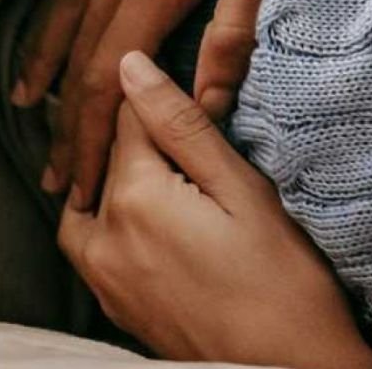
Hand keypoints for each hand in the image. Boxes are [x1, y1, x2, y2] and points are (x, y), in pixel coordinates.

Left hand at [58, 52, 371, 368]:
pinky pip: (90, 248)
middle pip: (105, 159)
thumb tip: (130, 65)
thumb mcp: (244, 190)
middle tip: (186, 140)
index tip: (184, 96)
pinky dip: (108, 224)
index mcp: (134, 197)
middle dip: (137, 139)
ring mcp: (103, 278)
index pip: (125, 116)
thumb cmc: (284, 284)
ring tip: (162, 177)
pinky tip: (148, 222)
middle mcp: (103, 237)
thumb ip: (181, 126)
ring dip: (113, 182)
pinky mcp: (114, 306)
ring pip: (86, 204)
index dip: (157, 97)